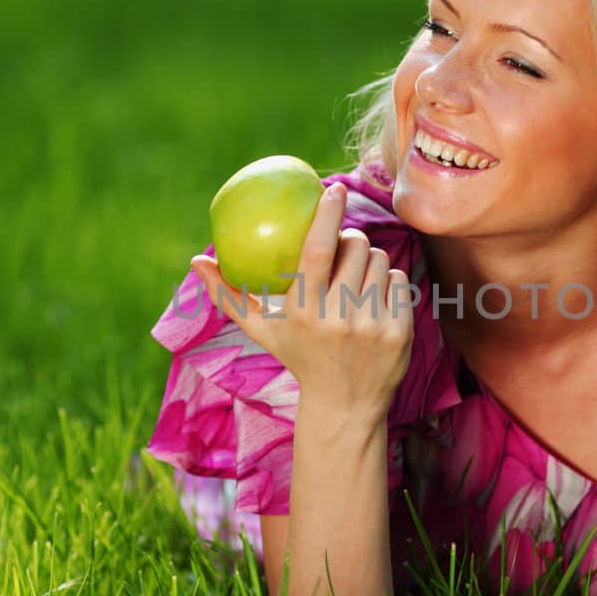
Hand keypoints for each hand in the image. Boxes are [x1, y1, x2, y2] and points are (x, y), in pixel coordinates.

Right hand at [190, 182, 413, 412]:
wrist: (345, 406)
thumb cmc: (299, 358)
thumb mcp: (261, 330)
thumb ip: (228, 295)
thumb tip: (196, 261)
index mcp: (303, 311)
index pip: (318, 250)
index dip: (327, 215)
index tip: (335, 189)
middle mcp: (338, 317)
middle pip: (356, 246)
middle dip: (350, 240)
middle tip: (342, 250)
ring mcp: (372, 325)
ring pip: (381, 260)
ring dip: (369, 262)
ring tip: (355, 281)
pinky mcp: (399, 332)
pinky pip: (400, 281)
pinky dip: (389, 283)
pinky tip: (375, 301)